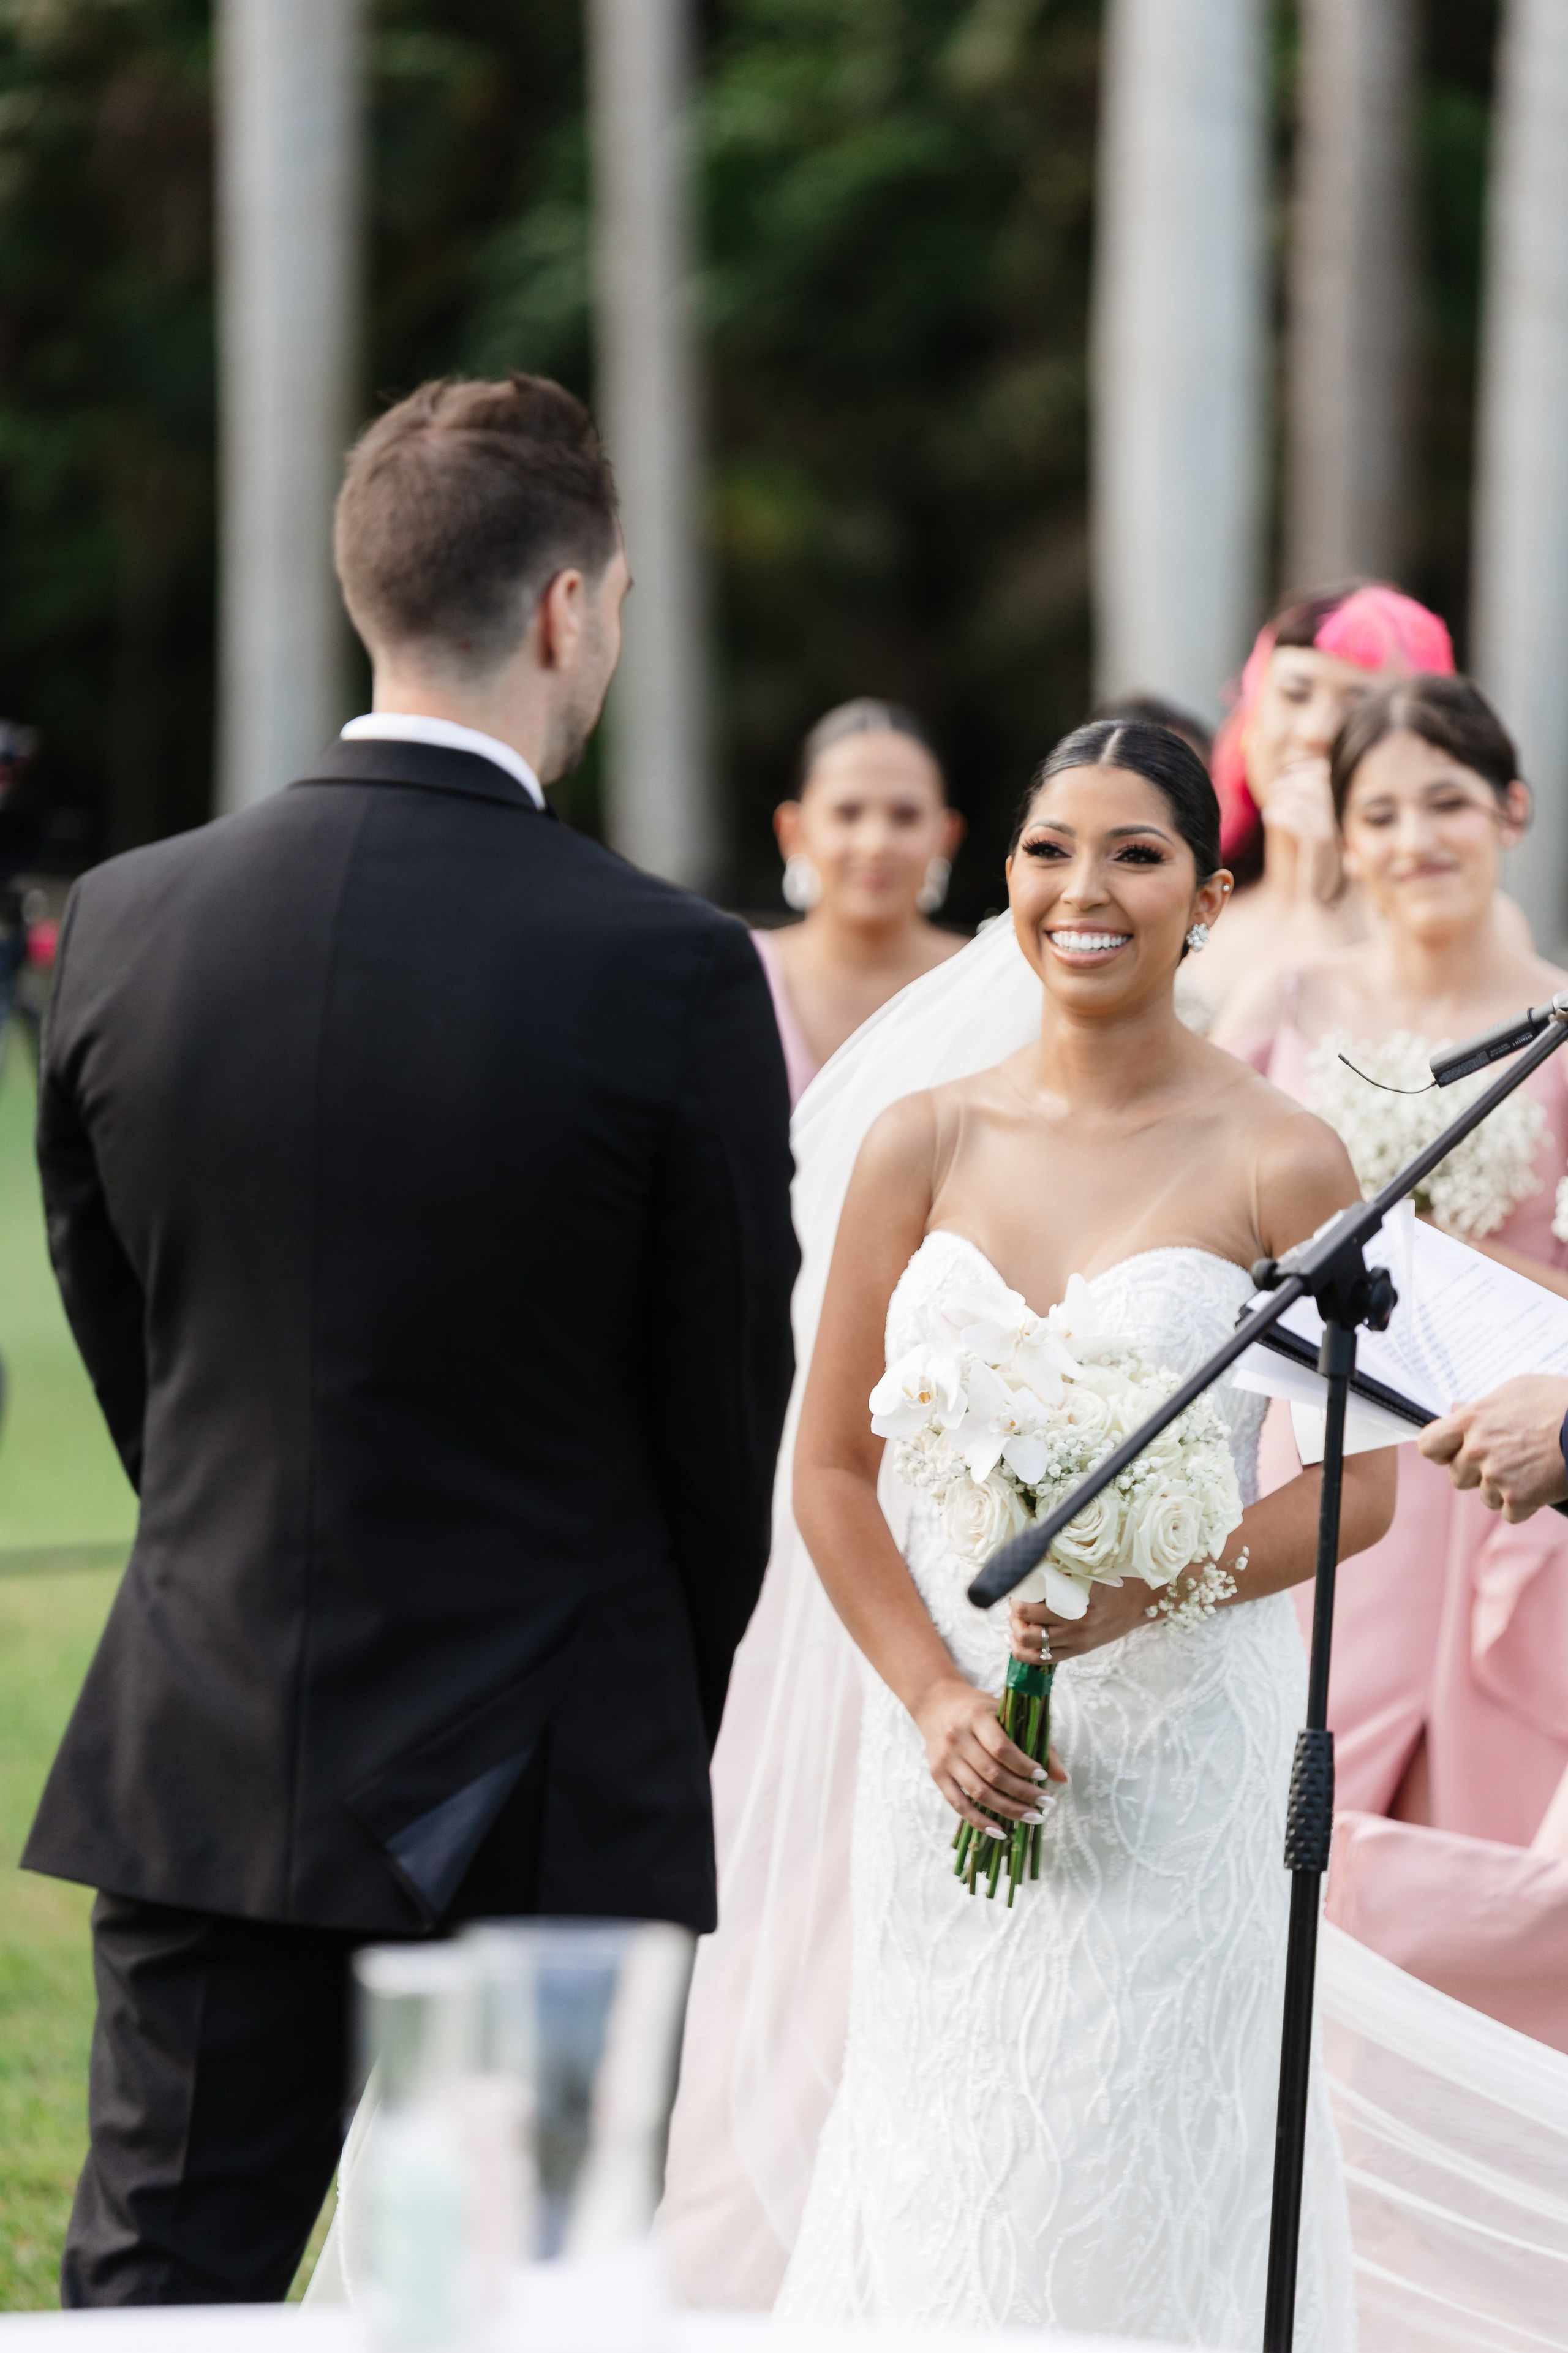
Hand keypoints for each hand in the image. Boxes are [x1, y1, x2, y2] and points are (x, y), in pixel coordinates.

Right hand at [911, 1673, 1065, 1835]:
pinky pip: (959, 1805)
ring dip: (1008, 1810)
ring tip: (1032, 1817)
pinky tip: (1001, 1831)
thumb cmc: (978, 1709)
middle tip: (1047, 1803)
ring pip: (979, 1793)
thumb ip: (1037, 1741)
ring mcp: (946, 1759)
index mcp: (977, 1717)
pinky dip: (980, 1822)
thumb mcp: (1006, 1713)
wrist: (936, 1704)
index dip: (1024, 1766)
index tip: (1043, 1776)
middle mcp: (958, 1738)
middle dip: (1024, 1793)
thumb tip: (1062, 1778)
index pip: (1002, 1748)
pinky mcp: (937, 1775)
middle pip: (993, 1774)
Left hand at [1009, 1576, 1155, 1663]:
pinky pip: (1044, 1660)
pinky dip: (1025, 1653)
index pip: (1029, 1609)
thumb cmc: (1113, 1579)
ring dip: (1017, 1634)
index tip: (1015, 1589)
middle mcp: (1075, 1626)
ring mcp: (1078, 1641)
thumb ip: (1061, 1569)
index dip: (1014, 1599)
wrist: (1140, 1601)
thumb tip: (1031, 1560)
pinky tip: (1017, 1642)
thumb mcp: (1088, 1571)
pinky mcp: (1080, 1650)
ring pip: (1031, 1648)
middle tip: (1015, 1604)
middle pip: (1026, 1631)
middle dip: (1014, 1617)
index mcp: (1075, 1603)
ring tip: (1016, 1622)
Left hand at [1259, 758, 1341, 903]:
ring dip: (1285, 798)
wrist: (1326, 903)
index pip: (1328, 781)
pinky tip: (1269, 816)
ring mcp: (1330, 834)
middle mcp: (1338, 822)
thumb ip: (1307, 815)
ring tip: (1271, 805)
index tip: (1289, 772)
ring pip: (1307, 803)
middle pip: (1317, 787)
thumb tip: (1288, 788)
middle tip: (1276, 787)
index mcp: (1338, 816)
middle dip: (1294, 782)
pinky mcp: (1318, 848)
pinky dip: (1282, 816)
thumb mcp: (1314, 839)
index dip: (1308, 771)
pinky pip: (1301, 824)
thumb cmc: (1316, 871)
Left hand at [1419, 1377, 1567, 1520]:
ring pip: (1485, 1496)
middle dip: (1476, 1472)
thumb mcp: (1515, 1391)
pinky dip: (1524, 1504)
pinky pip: (1510, 1512)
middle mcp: (1477, 1449)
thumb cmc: (1557, 1402)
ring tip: (1529, 1468)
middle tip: (1503, 1460)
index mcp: (1471, 1420)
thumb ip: (1480, 1406)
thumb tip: (1455, 1409)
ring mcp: (1497, 1476)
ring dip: (1502, 1489)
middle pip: (1457, 1477)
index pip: (1429, 1445)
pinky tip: (1540, 1484)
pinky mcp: (1519, 1498)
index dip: (1440, 1451)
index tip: (1451, 1452)